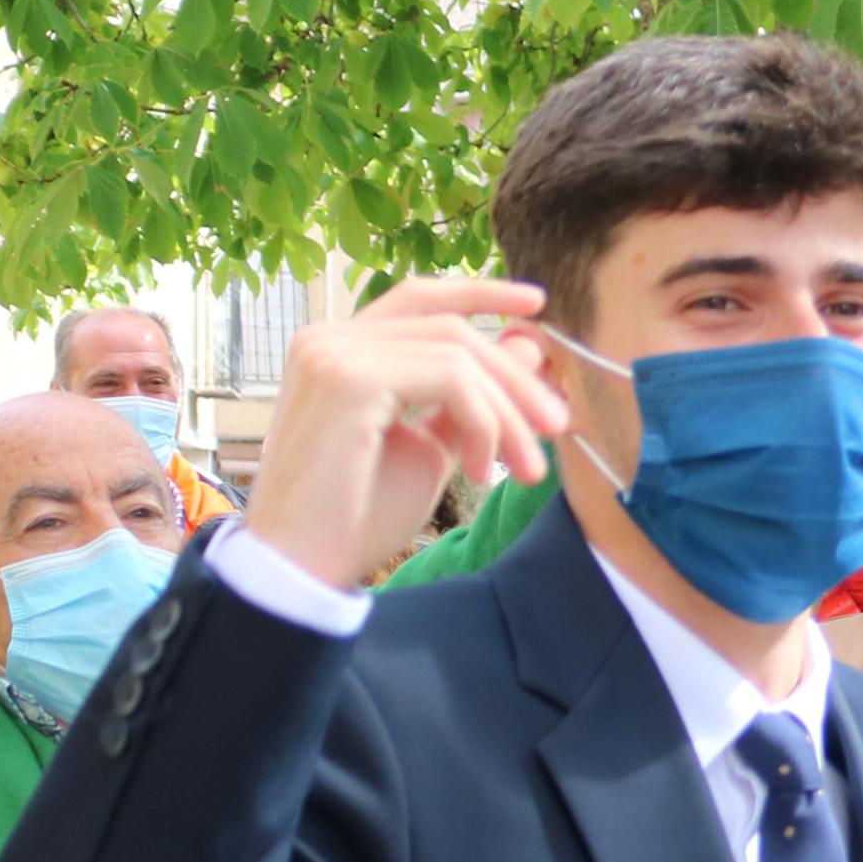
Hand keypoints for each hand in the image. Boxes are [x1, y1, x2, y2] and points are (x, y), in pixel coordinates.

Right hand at [243, 277, 565, 589]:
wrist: (303, 567)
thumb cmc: (358, 515)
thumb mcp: (429, 449)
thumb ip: (470, 400)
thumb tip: (527, 348)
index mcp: (340, 349)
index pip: (420, 300)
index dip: (480, 294)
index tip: (537, 306)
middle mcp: (328, 338)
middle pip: (451, 329)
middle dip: (516, 378)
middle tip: (558, 425)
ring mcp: (333, 353)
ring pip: (458, 354)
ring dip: (508, 413)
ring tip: (528, 468)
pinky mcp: (347, 378)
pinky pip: (451, 380)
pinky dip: (485, 424)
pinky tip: (480, 473)